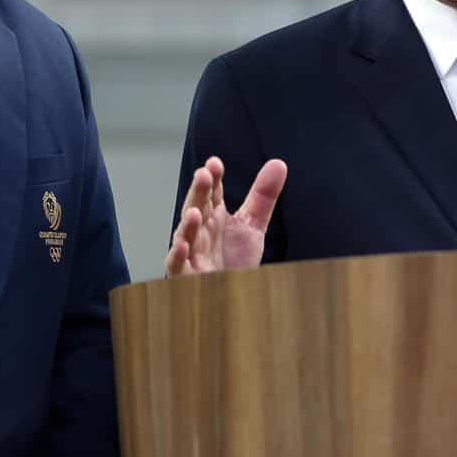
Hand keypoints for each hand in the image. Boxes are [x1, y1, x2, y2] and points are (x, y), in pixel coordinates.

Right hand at [164, 156, 286, 275]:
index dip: (213, 179)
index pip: (212, 193)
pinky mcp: (187, 276)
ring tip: (194, 212)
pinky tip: (182, 246)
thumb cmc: (235, 259)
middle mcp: (200, 231)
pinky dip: (178, 257)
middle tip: (203, 175)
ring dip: (187, 224)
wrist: (233, 293)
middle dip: (199, 193)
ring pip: (185, 236)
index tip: (215, 164)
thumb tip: (278, 164)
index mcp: (214, 216)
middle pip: (198, 208)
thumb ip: (263, 195)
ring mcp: (192, 252)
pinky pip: (178, 266)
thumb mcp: (253, 224)